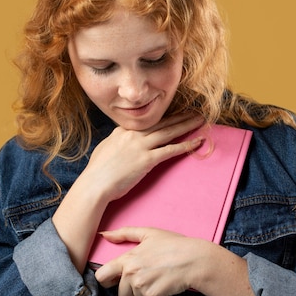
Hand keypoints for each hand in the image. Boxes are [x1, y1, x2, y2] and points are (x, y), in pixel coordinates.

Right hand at [86, 113, 204, 201]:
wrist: (94, 184)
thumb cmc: (97, 172)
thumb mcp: (105, 148)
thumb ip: (116, 140)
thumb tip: (121, 138)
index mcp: (123, 131)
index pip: (147, 121)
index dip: (164, 116)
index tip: (176, 113)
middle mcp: (133, 134)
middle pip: (162, 122)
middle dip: (180, 116)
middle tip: (195, 111)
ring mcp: (140, 146)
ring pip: (169, 132)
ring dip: (187, 125)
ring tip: (201, 120)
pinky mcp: (146, 160)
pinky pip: (170, 150)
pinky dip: (186, 145)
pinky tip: (197, 142)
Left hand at [95, 226, 260, 295]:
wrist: (194, 259)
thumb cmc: (173, 245)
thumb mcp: (149, 233)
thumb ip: (124, 234)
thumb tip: (105, 234)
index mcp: (127, 258)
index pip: (102, 276)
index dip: (106, 280)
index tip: (114, 280)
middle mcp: (131, 273)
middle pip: (120, 292)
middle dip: (131, 289)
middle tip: (145, 279)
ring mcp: (141, 285)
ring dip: (145, 293)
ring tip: (158, 280)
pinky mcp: (152, 295)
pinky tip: (164, 286)